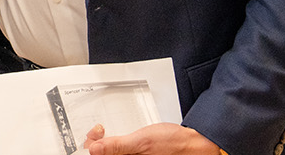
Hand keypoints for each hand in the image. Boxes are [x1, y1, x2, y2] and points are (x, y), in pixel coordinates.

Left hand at [84, 122, 221, 154]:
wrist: (193, 144)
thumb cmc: (174, 145)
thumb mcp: (142, 142)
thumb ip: (117, 146)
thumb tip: (94, 149)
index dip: (91, 148)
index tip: (92, 136)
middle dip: (96, 143)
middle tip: (98, 132)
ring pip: (110, 153)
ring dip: (103, 142)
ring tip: (102, 133)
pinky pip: (120, 152)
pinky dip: (112, 144)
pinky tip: (113, 137)